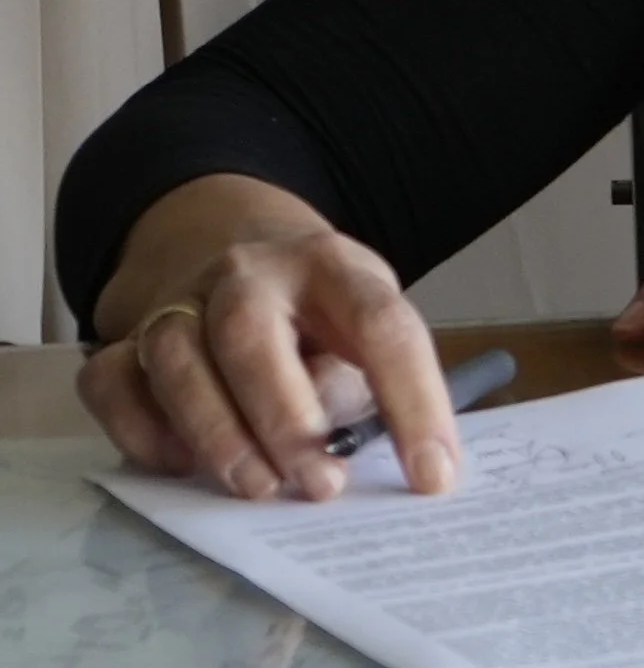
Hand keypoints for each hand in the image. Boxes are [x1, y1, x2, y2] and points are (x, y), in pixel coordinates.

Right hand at [78, 177, 457, 503]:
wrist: (236, 250)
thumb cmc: (317, 316)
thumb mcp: (358, 328)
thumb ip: (357, 385)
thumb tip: (341, 457)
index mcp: (331, 264)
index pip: (380, 323)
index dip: (413, 399)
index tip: (433, 474)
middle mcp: (249, 272)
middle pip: (251, 335)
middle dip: (287, 421)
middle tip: (322, 486)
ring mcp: (181, 301)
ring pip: (176, 359)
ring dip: (218, 435)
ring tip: (259, 488)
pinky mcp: (125, 339)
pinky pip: (114, 384)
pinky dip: (143, 433)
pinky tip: (182, 466)